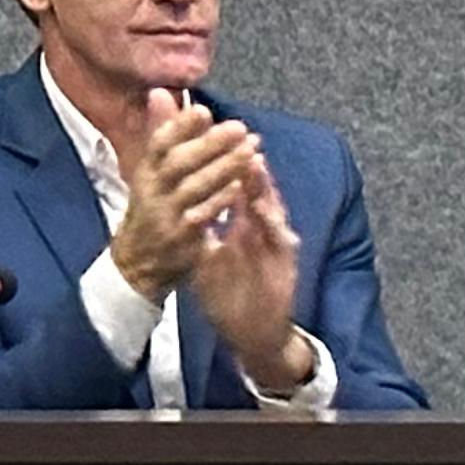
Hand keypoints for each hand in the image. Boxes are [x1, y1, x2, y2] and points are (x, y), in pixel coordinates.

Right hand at [107, 92, 263, 298]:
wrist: (138, 263)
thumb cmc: (152, 210)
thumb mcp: (151, 171)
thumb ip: (160, 134)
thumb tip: (161, 92)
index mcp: (145, 171)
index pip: (159, 143)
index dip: (179, 126)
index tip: (203, 110)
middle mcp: (152, 190)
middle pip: (179, 162)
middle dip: (210, 143)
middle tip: (240, 128)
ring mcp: (165, 214)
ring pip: (192, 187)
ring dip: (223, 167)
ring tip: (249, 151)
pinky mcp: (179, 238)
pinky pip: (200, 216)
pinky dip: (220, 201)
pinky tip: (240, 187)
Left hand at [187, 149, 312, 386]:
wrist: (253, 332)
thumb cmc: (229, 293)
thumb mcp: (204, 253)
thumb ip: (196, 224)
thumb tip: (177, 198)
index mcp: (238, 221)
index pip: (229, 182)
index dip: (216, 159)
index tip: (202, 136)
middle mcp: (259, 225)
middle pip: (252, 186)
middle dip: (242, 158)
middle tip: (231, 132)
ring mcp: (274, 241)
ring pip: (269, 205)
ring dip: (262, 184)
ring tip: (251, 159)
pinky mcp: (286, 261)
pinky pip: (279, 237)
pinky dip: (272, 221)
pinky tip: (262, 206)